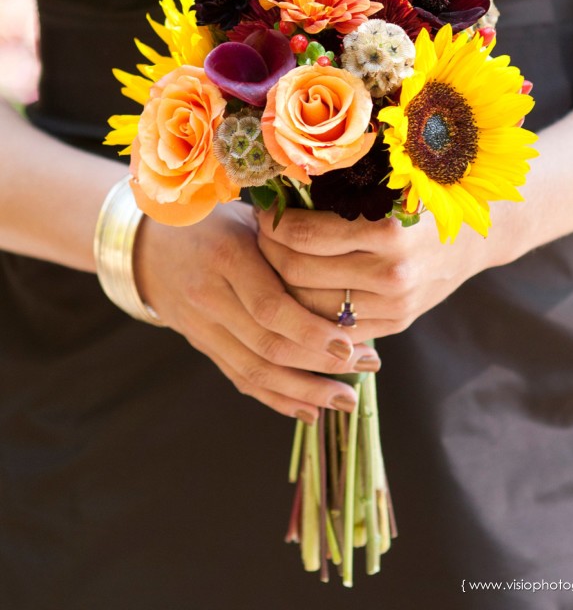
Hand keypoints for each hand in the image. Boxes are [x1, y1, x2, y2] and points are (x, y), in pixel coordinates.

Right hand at [133, 201, 381, 420]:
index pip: (270, 306)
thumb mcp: (248, 217)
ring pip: (256, 371)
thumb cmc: (214, 220)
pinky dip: (277, 399)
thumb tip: (349, 263)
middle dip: (321, 364)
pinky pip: (240, 378)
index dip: (311, 331)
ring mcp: (202, 327)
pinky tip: (310, 410)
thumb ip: (288, 241)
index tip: (352, 342)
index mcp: (227, 257)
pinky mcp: (202, 345)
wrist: (149, 242)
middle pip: (268, 345)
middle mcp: (210, 297)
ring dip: (305, 391)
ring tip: (347, 400)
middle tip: (368, 365)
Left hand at [256, 206, 515, 341]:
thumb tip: (277, 185)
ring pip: (308, 305)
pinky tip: (295, 288)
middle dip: (267, 253)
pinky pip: (333, 326)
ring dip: (281, 284)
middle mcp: (392, 273)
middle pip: (298, 272)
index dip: (272, 224)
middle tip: (257, 236)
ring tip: (271, 260)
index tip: (261, 211)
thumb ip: (342, 189)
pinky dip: (307, 310)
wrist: (480, 235)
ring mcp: (394, 305)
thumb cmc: (427, 197)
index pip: (303, 236)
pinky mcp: (394, 325)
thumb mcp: (391, 184)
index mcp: (388, 231)